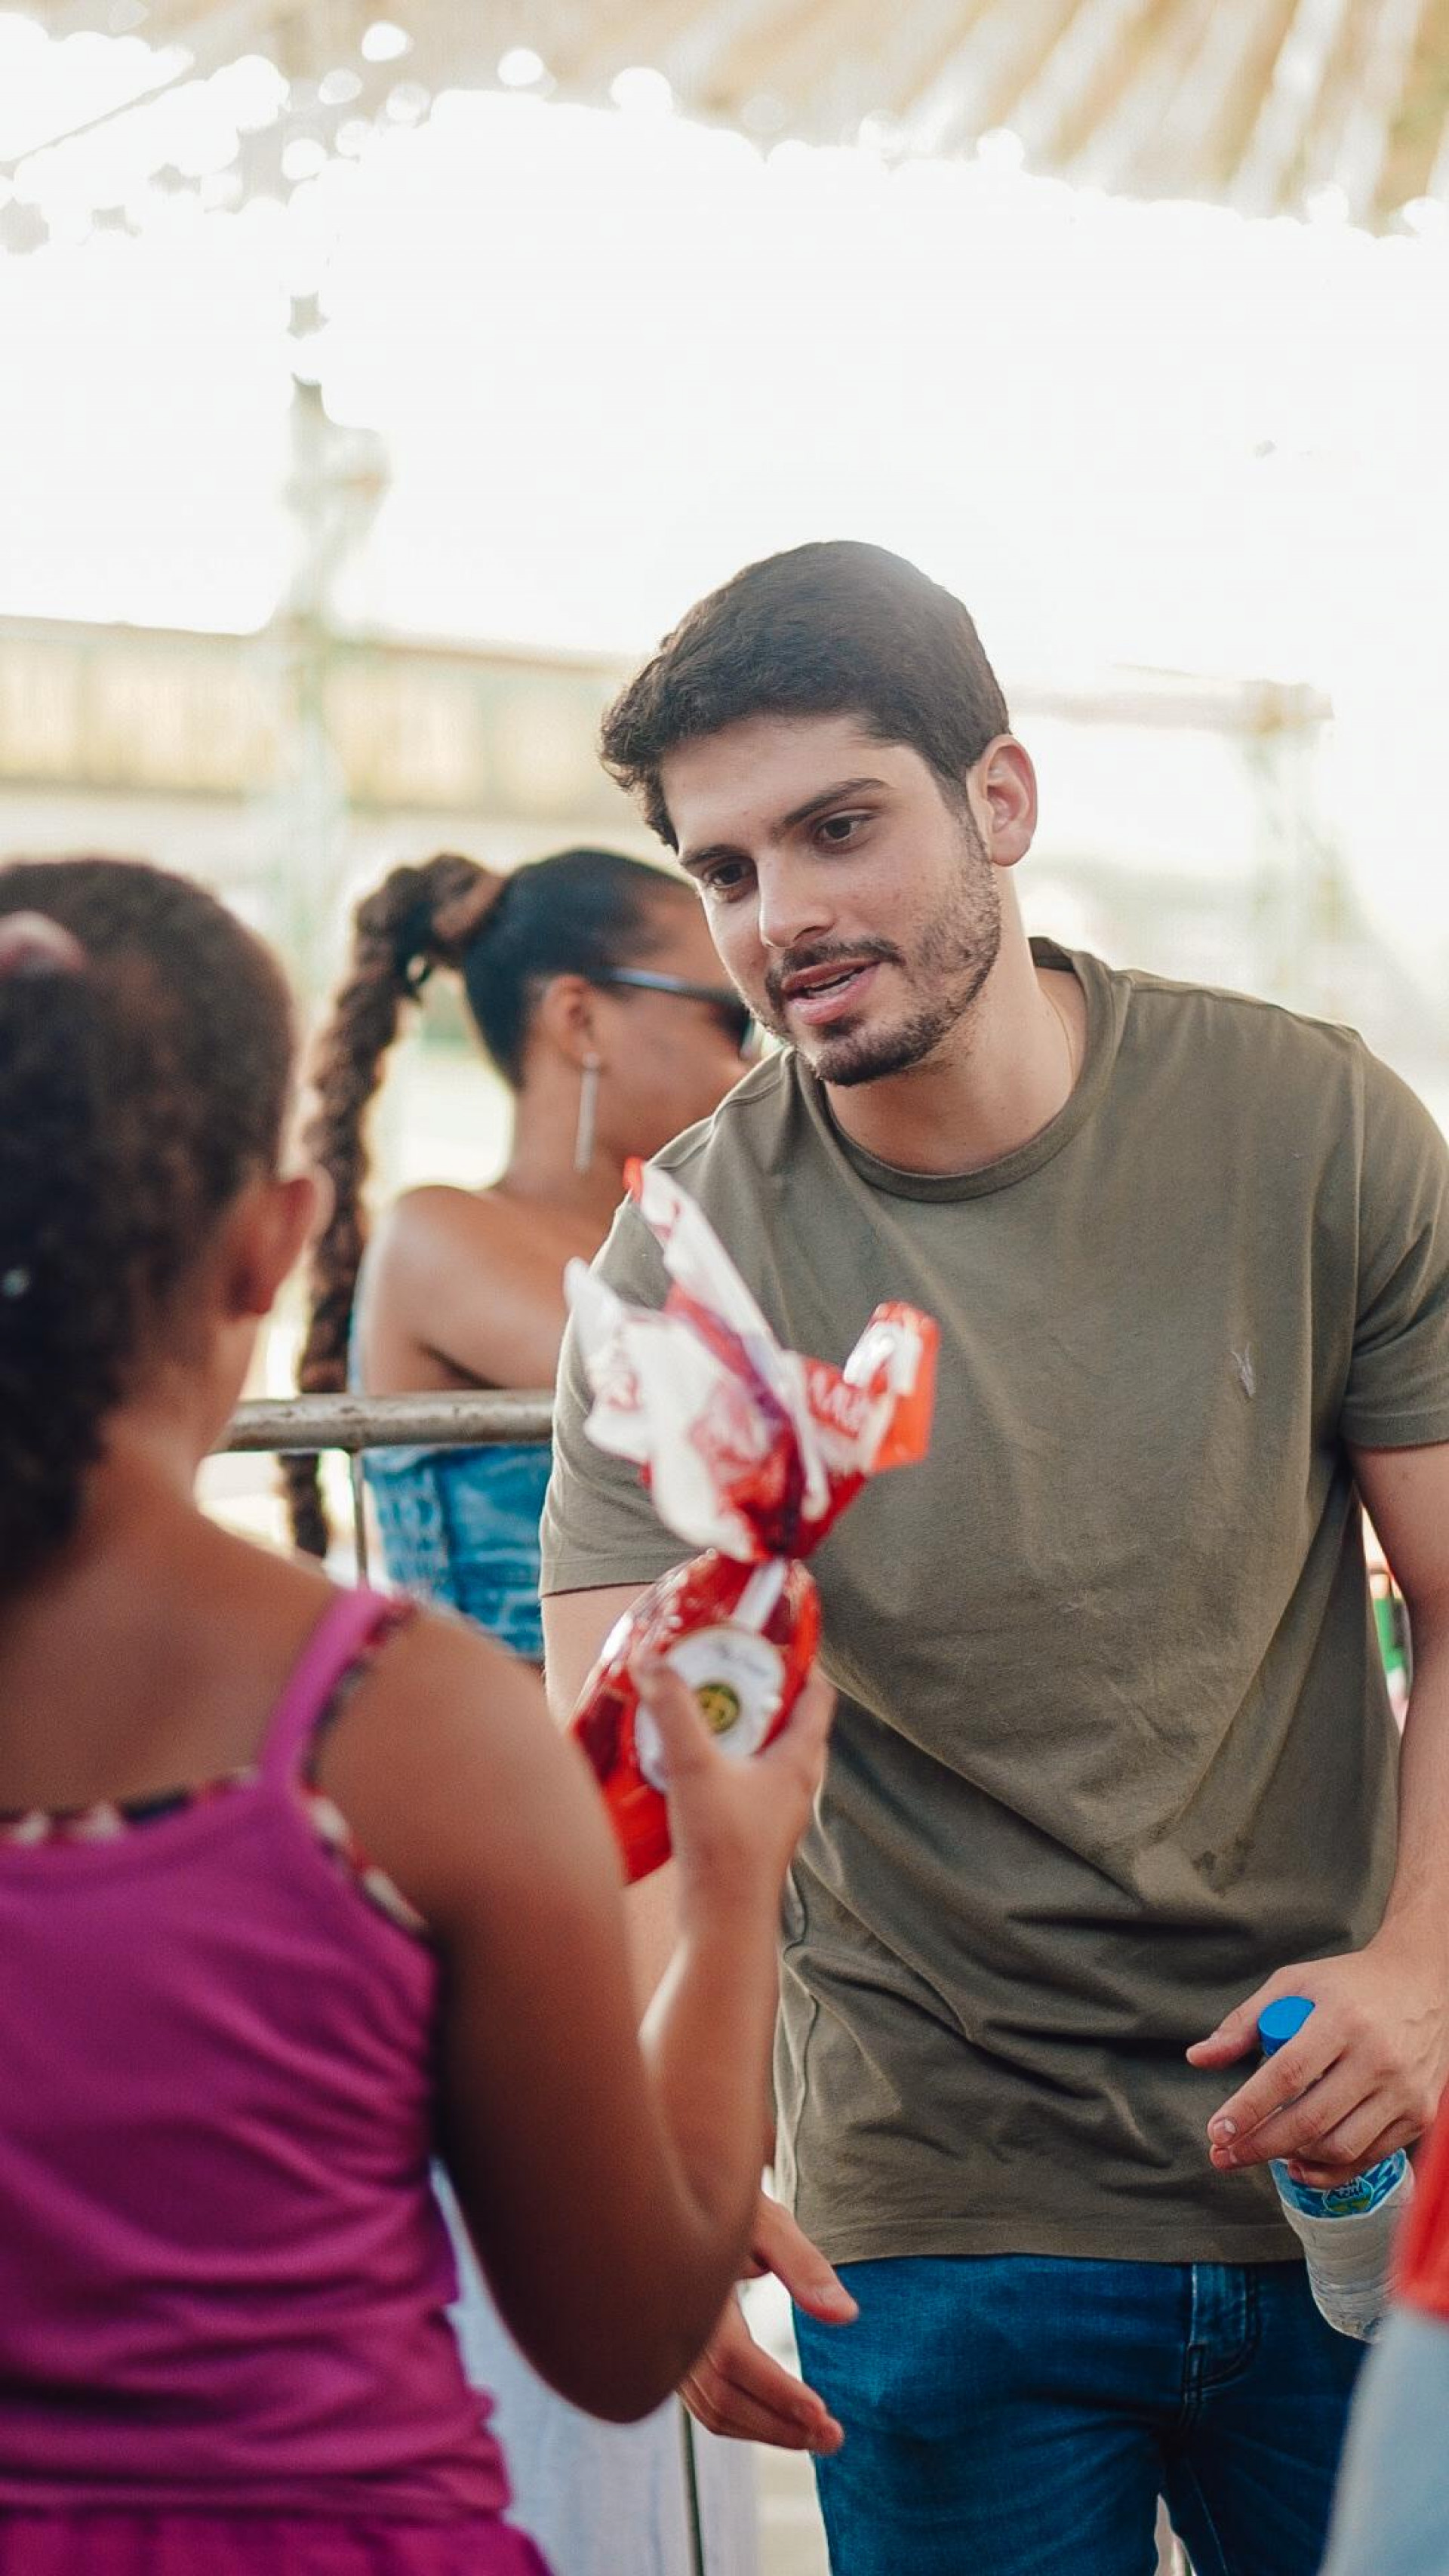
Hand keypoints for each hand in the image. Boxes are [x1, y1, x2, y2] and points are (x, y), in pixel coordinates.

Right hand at [634, 1659, 834, 1907]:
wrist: (723, 1922)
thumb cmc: (724, 1849)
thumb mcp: (695, 1768)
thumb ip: (673, 1711)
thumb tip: (653, 1662)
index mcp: (799, 1760)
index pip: (817, 1694)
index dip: (798, 1659)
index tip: (766, 1634)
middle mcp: (795, 1781)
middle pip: (785, 1717)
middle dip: (753, 1687)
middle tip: (719, 1663)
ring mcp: (775, 1806)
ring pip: (761, 1749)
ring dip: (734, 1724)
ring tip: (697, 1704)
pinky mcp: (751, 1826)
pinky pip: (742, 1776)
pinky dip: (721, 1756)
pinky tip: (685, 1755)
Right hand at [680, 2191, 856, 2451]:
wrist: (679, 2198)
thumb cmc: (726, 2203)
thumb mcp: (766, 2221)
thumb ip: (804, 2266)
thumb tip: (846, 2316)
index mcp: (693, 2293)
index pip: (734, 2361)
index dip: (779, 2394)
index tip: (824, 2415)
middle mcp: (673, 2330)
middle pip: (723, 2400)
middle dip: (781, 2428)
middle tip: (835, 2439)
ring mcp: (670, 2349)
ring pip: (713, 2410)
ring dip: (767, 2432)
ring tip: (818, 2438)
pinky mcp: (676, 2359)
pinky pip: (706, 2403)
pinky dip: (746, 2421)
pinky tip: (782, 2421)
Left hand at [1186, 1934, 1448, 2184]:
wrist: (1422, 1982)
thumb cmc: (1349, 1984)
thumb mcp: (1294, 1984)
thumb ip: (1243, 2022)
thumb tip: (1197, 2058)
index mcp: (1342, 2018)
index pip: (1287, 2074)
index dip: (1249, 2108)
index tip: (1217, 2130)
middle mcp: (1377, 2057)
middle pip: (1310, 2120)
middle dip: (1259, 2145)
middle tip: (1225, 2155)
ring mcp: (1403, 2089)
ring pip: (1340, 2147)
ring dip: (1293, 2158)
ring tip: (1263, 2150)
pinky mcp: (1419, 2113)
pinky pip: (1369, 2156)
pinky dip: (1330, 2169)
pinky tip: (1301, 2161)